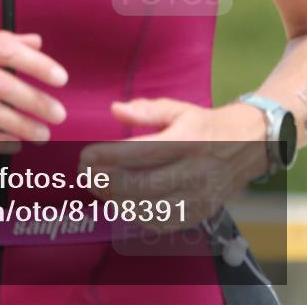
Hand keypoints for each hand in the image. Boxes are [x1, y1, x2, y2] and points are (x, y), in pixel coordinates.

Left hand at [78, 97, 268, 231]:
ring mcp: (198, 197)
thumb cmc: (204, 125)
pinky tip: (118, 204)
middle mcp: (194, 171)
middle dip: (106, 181)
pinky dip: (136, 215)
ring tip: (94, 188)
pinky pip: (163, 221)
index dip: (110, 156)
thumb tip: (114, 109)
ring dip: (116, 200)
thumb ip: (146, 110)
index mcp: (188, 140)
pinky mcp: (200, 213)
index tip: (85, 155)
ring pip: (150, 207)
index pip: (142, 152)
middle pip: (142, 184)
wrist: (248, 146)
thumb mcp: (178, 109)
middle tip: (83, 174)